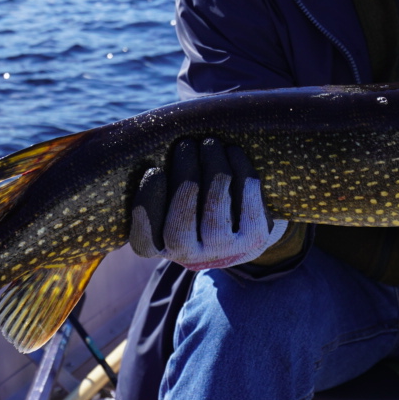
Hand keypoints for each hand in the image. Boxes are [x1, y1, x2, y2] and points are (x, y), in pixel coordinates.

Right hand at [128, 138, 287, 269]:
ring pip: (216, 212)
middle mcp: (190, 256)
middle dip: (185, 177)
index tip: (155, 170)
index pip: (144, 240)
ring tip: (210, 144)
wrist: (240, 229)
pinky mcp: (254, 239)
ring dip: (213, 170)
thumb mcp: (167, 200)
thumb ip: (157, 184)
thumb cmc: (192, 204)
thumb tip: (149, 148)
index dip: (148, 206)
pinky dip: (241, 176)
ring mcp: (224, 250)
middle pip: (181, 224)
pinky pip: (249, 207)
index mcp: (160, 248)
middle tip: (187, 144)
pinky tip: (234, 153)